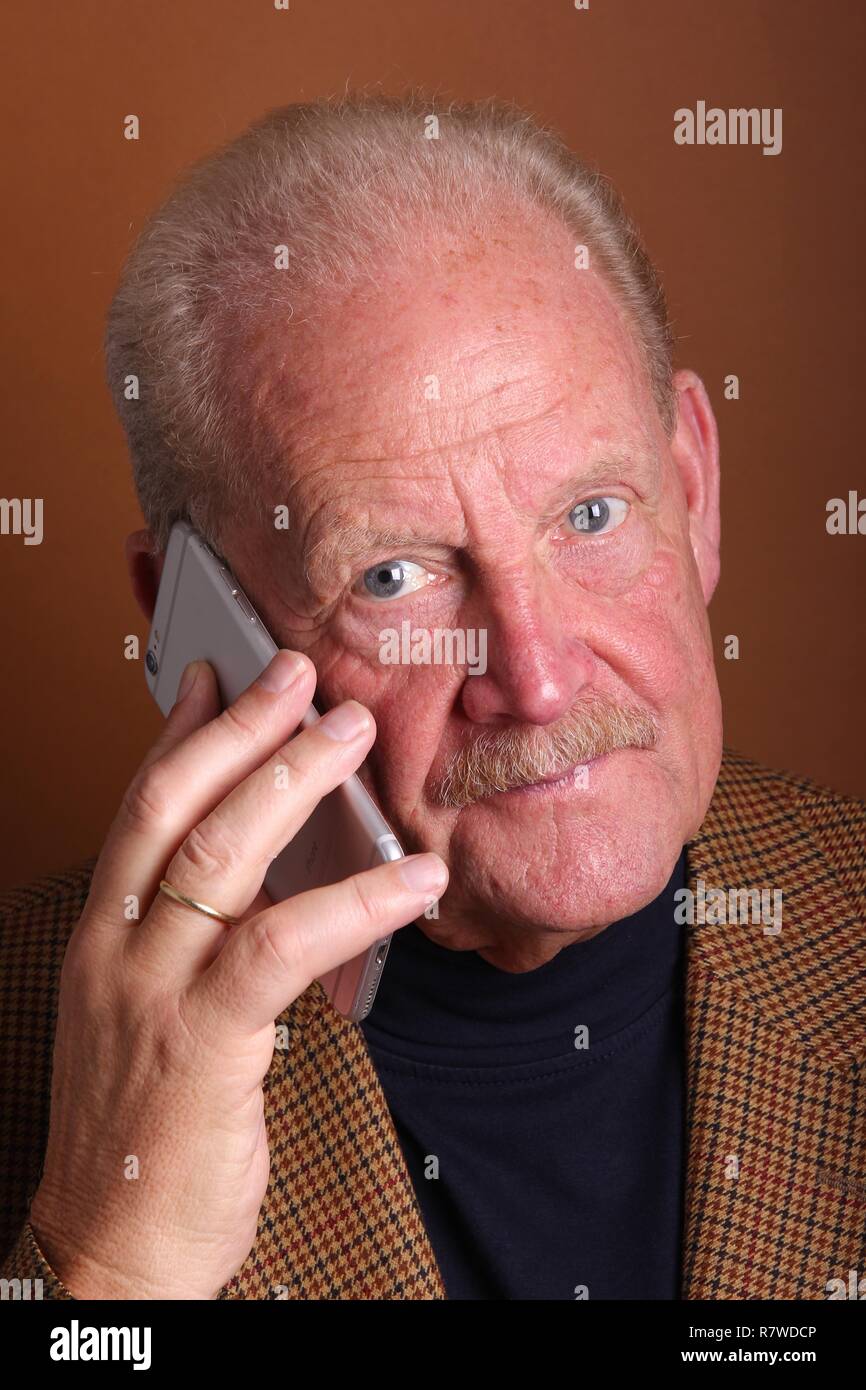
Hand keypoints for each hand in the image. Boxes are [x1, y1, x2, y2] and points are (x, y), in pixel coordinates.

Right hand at [29, 649, 446, 1298]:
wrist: (110, 1252)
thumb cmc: (146, 1134)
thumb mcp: (153, 1018)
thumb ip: (198, 945)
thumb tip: (272, 879)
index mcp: (102, 939)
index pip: (137, 810)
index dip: (178, 735)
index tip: (216, 674)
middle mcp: (115, 953)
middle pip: (172, 809)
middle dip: (240, 729)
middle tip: (298, 675)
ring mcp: (149, 995)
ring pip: (219, 857)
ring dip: (289, 782)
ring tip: (350, 734)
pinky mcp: (201, 1045)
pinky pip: (281, 945)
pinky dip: (356, 900)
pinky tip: (415, 877)